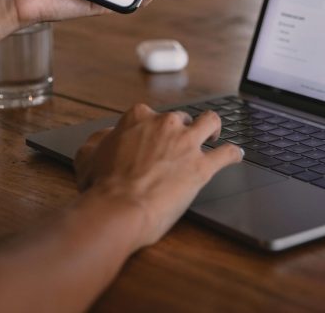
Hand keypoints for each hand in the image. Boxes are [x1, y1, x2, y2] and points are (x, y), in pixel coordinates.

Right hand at [74, 104, 242, 248]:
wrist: (118, 208)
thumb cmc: (101, 187)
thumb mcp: (88, 156)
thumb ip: (99, 140)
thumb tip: (106, 136)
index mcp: (138, 118)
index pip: (150, 115)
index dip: (151, 128)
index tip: (151, 138)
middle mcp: (165, 124)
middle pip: (181, 118)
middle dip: (181, 130)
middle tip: (178, 146)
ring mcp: (186, 143)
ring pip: (211, 122)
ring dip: (214, 128)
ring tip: (214, 136)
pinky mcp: (202, 166)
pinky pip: (227, 153)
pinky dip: (233, 153)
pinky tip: (236, 155)